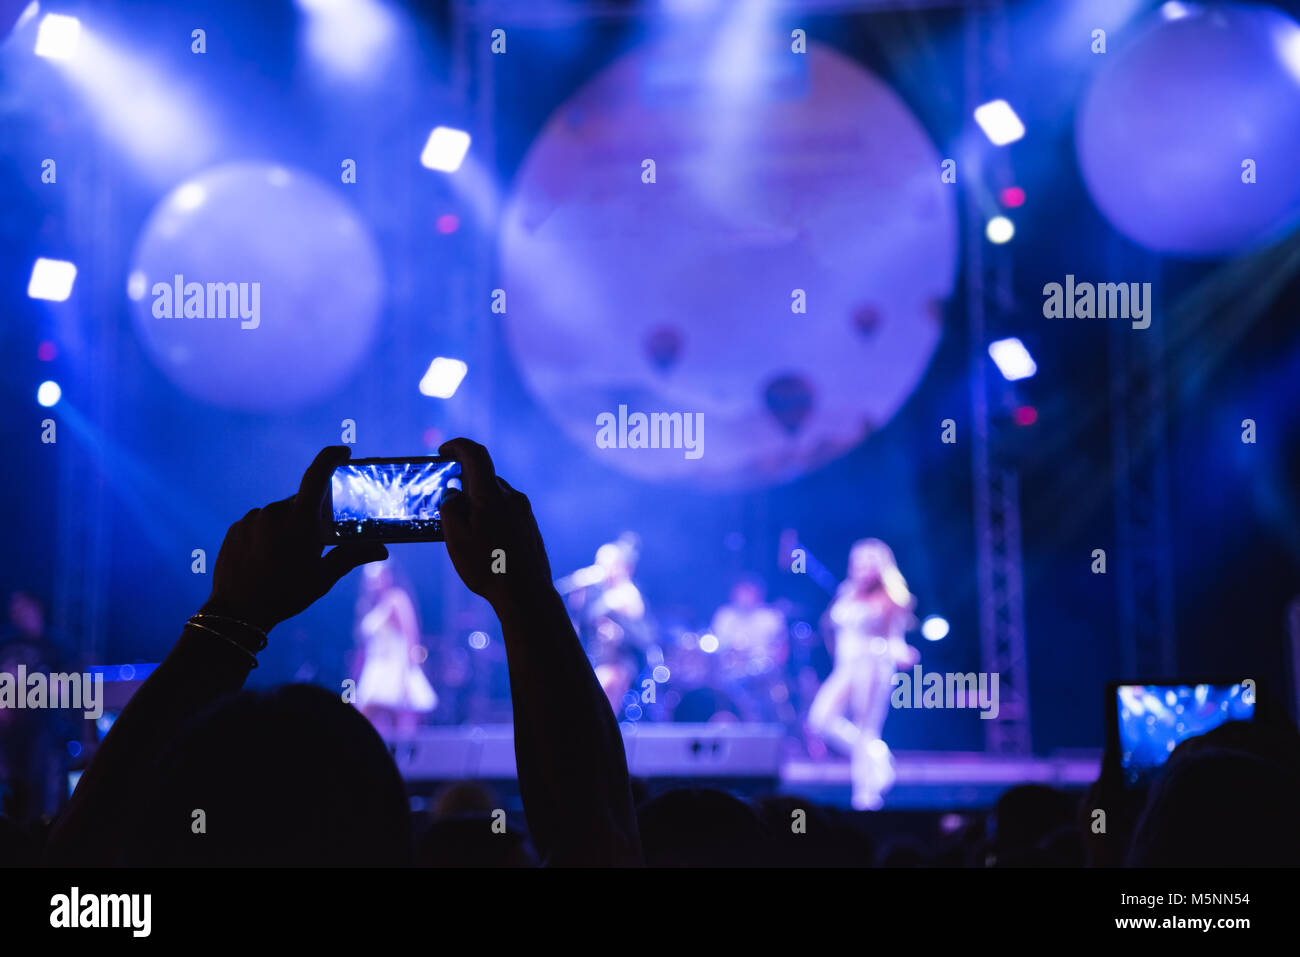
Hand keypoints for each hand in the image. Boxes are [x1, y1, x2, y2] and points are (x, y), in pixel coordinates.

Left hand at [201, 446, 387, 632]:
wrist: (237, 613)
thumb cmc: (286, 595)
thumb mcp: (323, 578)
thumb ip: (352, 556)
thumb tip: (383, 549)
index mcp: (300, 522)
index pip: (317, 475)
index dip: (331, 457)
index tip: (343, 452)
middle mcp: (275, 513)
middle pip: (301, 502)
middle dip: (310, 516)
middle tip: (312, 543)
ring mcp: (253, 519)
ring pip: (279, 513)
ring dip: (287, 526)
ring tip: (285, 557)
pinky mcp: (237, 527)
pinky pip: (259, 522)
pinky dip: (267, 533)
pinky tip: (266, 557)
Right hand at [438, 438, 553, 610]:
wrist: (526, 593)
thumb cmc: (488, 566)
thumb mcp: (456, 537)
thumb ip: (450, 508)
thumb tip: (452, 493)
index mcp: (491, 494)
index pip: (475, 454)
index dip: (456, 446)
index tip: (441, 452)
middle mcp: (511, 497)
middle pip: (484, 476)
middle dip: (462, 480)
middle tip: (444, 497)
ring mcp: (523, 511)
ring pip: (495, 494)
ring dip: (476, 500)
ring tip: (462, 524)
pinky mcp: (529, 525)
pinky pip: (505, 509)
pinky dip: (490, 513)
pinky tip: (482, 538)